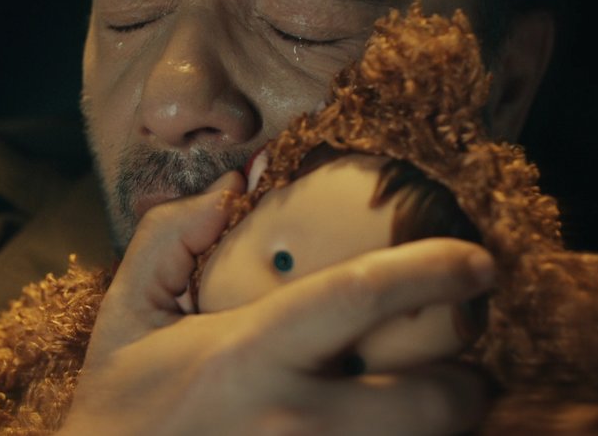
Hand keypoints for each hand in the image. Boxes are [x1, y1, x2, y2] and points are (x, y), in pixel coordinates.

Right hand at [61, 172, 494, 434]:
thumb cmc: (119, 404)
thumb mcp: (128, 313)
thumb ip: (170, 238)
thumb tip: (231, 187)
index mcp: (249, 352)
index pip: (360, 295)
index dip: (431, 270)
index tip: (479, 261)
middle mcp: (291, 417)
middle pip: (427, 404)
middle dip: (469, 385)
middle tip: (468, 368)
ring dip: (445, 428)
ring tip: (433, 405)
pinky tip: (386, 432)